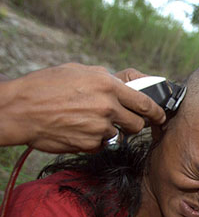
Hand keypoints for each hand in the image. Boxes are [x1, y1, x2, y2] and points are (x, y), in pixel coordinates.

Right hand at [0, 63, 165, 152]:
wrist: (20, 109)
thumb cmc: (46, 86)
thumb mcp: (80, 71)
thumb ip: (109, 79)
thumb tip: (129, 83)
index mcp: (108, 86)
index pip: (145, 102)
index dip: (157, 112)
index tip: (160, 116)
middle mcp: (107, 107)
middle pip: (138, 124)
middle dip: (135, 124)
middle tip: (123, 121)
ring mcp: (99, 128)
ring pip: (120, 136)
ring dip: (111, 132)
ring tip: (89, 122)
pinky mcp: (90, 145)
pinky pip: (102, 145)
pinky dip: (95, 141)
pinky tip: (79, 130)